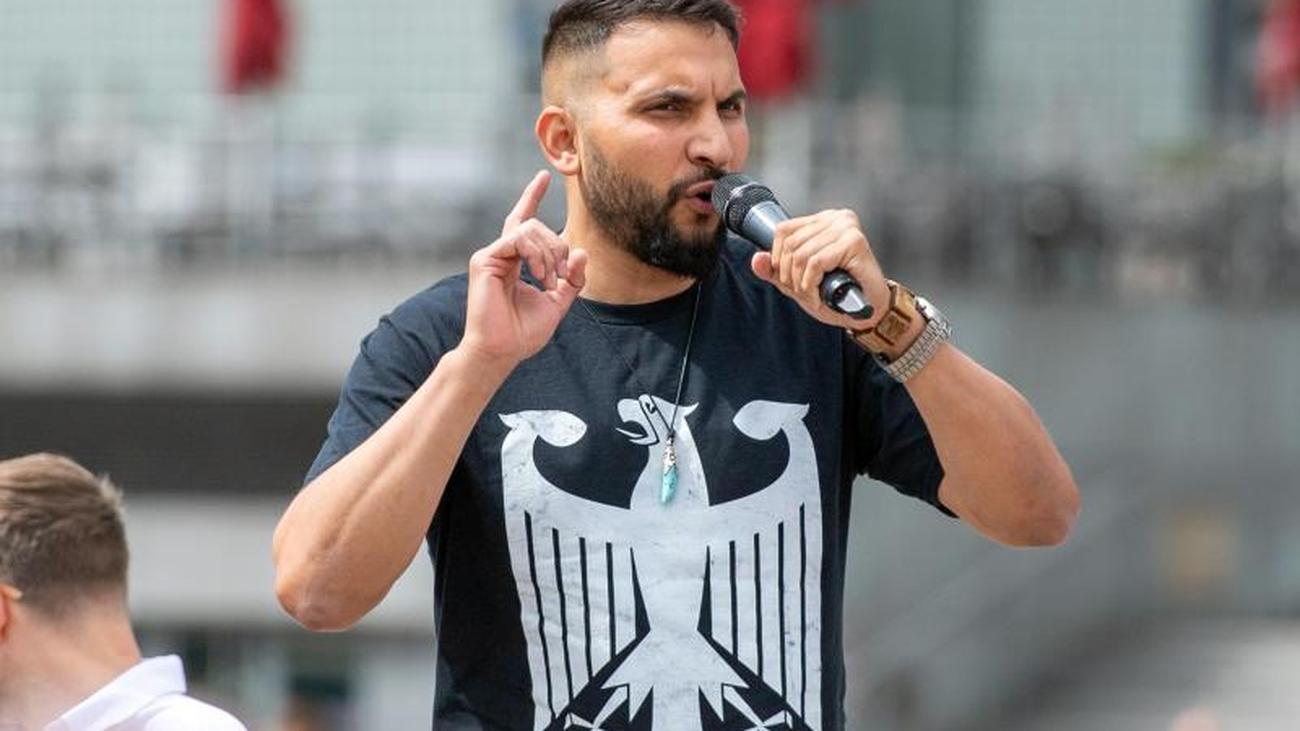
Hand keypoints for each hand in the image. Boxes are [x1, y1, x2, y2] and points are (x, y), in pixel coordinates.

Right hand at [460, 171, 587, 369]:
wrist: (502, 351)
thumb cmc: (523, 332)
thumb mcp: (557, 303)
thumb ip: (571, 279)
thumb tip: (580, 251)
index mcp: (515, 261)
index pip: (523, 221)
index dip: (532, 197)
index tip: (544, 176)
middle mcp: (501, 254)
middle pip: (535, 225)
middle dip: (557, 245)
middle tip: (562, 276)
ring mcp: (491, 255)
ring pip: (528, 228)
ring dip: (548, 253)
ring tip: (549, 280)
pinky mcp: (484, 260)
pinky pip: (517, 239)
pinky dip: (535, 255)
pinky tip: (539, 276)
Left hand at [750, 208, 890, 329]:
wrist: (869, 311)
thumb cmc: (838, 293)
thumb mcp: (798, 282)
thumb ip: (776, 270)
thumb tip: (756, 259)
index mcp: (822, 220)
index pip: (783, 230)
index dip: (779, 260)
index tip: (790, 280)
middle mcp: (836, 218)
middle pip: (790, 244)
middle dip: (789, 276)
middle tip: (803, 293)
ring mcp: (846, 227)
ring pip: (801, 255)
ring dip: (801, 284)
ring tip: (813, 296)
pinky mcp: (854, 241)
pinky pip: (816, 262)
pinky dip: (811, 284)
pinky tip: (819, 296)